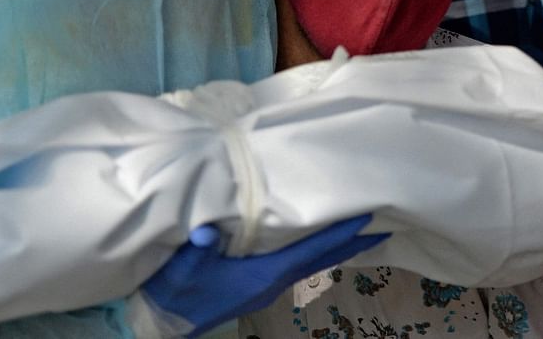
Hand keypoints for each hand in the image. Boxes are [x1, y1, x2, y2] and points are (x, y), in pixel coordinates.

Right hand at [142, 215, 388, 335]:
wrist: (161, 322)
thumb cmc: (175, 293)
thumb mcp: (182, 269)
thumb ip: (197, 250)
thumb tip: (207, 231)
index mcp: (264, 276)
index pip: (311, 251)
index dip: (339, 234)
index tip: (367, 219)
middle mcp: (273, 283)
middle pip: (321, 259)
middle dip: (349, 243)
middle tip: (380, 225)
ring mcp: (266, 287)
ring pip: (311, 263)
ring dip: (334, 247)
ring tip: (357, 231)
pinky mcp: (256, 286)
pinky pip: (296, 265)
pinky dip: (314, 252)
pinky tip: (316, 244)